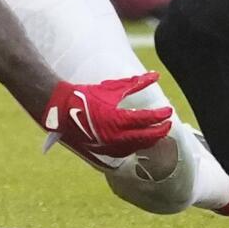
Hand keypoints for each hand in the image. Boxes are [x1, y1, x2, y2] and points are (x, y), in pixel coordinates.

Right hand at [35, 72, 172, 158]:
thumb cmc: (85, 96)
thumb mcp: (111, 88)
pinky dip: (136, 145)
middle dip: (160, 131)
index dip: (160, 115)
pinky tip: (139, 139)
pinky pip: (126, 151)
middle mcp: (115, 137)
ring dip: (149, 139)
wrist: (61, 110)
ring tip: (157, 132)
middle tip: (168, 123)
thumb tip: (155, 75)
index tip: (168, 111)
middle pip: (147, 138)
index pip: (147, 119)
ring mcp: (109, 147)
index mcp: (117, 120)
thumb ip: (135, 83)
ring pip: (138, 147)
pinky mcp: (104, 152)